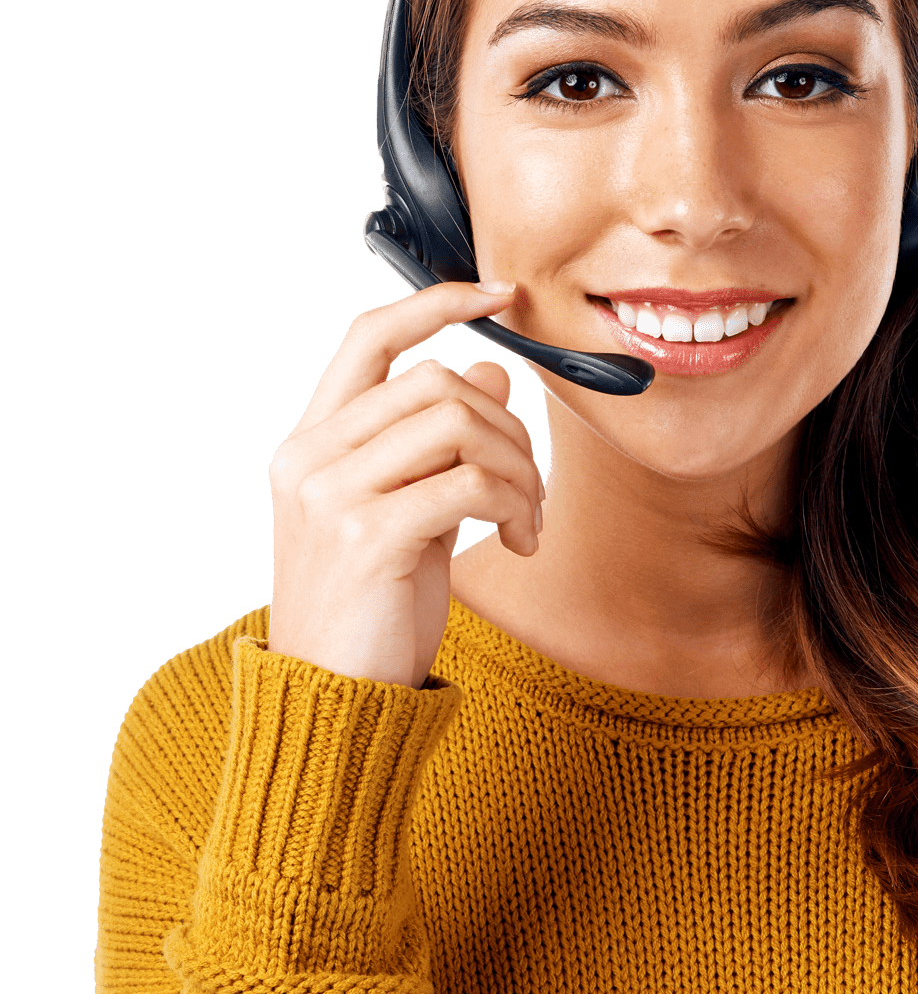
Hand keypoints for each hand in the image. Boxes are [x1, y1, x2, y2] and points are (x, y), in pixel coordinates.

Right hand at [266, 281, 543, 688]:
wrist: (334, 700)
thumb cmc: (374, 604)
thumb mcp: (407, 509)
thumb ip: (437, 441)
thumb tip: (492, 371)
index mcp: (313, 442)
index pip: (370, 337)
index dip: (436, 304)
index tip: (499, 293)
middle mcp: (310, 457)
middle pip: (439, 381)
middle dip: (510, 427)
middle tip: (532, 487)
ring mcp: (332, 494)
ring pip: (460, 422)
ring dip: (520, 469)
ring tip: (528, 520)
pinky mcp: (367, 536)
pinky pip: (472, 482)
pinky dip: (515, 505)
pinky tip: (519, 544)